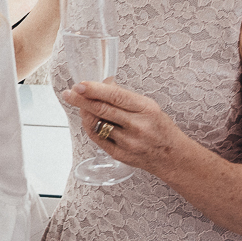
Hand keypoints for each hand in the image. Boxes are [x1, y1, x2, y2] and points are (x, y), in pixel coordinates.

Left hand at [62, 80, 183, 174]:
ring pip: (97, 124)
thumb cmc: (160, 128)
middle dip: (81, 100)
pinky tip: (89, 119)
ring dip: (85, 113)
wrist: (172, 157)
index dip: (95, 90)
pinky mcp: (120, 155)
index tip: (79, 85)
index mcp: (146, 109)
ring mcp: (128, 142)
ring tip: (80, 104)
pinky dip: (90, 127)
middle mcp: (137, 126)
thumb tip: (103, 83)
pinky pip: (97, 138)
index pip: (116, 97)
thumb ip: (124, 97)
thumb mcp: (149, 107)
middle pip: (102, 110)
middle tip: (69, 93)